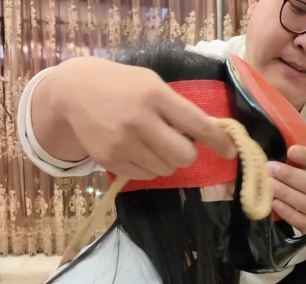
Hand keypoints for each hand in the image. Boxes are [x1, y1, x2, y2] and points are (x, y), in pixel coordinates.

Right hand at [46, 57, 236, 179]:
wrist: (75, 93)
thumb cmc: (122, 86)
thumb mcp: (152, 83)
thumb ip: (177, 107)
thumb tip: (211, 134)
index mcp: (156, 96)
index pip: (198, 124)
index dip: (219, 141)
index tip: (230, 151)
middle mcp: (140, 121)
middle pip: (185, 156)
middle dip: (188, 153)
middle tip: (178, 142)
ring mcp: (123, 143)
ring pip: (166, 170)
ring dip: (167, 161)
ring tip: (152, 143)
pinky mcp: (110, 160)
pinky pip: (146, 176)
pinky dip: (149, 167)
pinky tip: (137, 150)